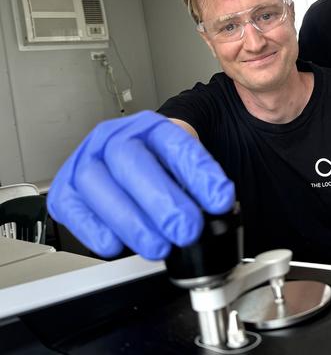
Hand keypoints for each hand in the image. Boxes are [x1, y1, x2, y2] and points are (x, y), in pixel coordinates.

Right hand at [47, 111, 234, 259]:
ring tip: (159, 247)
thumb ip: (200, 184)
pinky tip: (117, 245)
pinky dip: (94, 230)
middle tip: (187, 230)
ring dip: (131, 221)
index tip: (221, 200)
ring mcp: (85, 161)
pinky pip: (71, 207)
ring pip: (96, 183)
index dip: (199, 174)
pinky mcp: (65, 190)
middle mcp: (114, 138)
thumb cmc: (159, 168)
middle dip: (162, 200)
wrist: (132, 161)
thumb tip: (219, 209)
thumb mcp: (184, 168)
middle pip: (131, 160)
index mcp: (151, 128)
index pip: (175, 144)